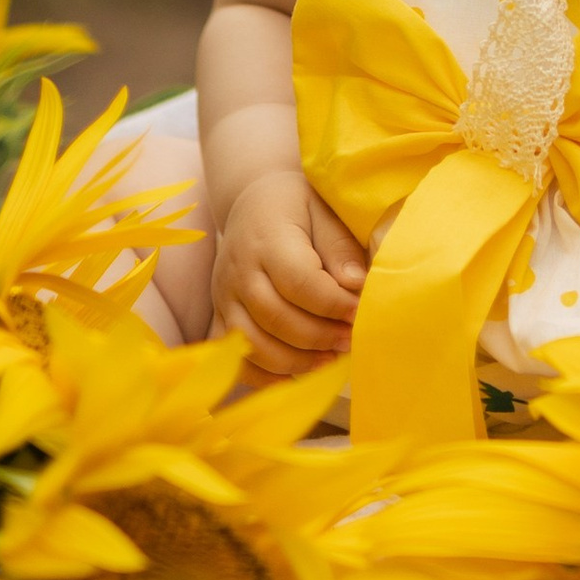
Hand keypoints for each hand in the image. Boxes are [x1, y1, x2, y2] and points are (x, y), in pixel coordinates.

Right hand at [213, 169, 365, 377]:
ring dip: (294, 361)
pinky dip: (262, 376)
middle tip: (351, 341)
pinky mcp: (219, 315)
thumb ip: (340, 248)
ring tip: (330, 360)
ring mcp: (224, 296)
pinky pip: (233, 356)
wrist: (253, 202)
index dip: (332, 304)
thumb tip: (357, 285)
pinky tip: (295, 377)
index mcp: (267, 239)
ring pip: (251, 343)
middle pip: (274, 317)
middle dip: (318, 337)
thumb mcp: (324, 211)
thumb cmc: (298, 206)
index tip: (360, 313)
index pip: (298, 281)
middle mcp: (239, 270)